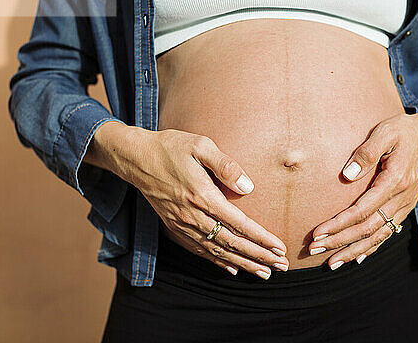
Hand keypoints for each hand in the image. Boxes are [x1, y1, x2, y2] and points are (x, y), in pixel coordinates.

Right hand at [86, 122, 288, 279]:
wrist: (136, 158)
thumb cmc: (171, 147)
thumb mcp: (200, 145)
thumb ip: (226, 165)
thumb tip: (248, 187)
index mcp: (202, 196)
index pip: (239, 224)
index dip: (261, 238)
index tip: (279, 247)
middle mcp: (193, 216)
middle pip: (232, 243)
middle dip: (259, 257)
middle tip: (281, 266)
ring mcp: (182, 224)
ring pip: (217, 251)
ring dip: (243, 264)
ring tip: (264, 273)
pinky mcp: (175, 226)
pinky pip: (199, 250)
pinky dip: (217, 261)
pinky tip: (232, 268)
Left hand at [307, 110, 417, 269]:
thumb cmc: (404, 130)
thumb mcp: (385, 132)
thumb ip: (366, 152)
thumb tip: (347, 174)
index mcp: (396, 180)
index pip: (362, 210)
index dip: (338, 224)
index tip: (317, 233)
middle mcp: (402, 198)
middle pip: (368, 229)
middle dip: (340, 242)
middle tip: (314, 250)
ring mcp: (406, 205)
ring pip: (379, 236)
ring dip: (354, 250)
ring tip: (332, 263)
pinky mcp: (406, 206)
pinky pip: (389, 232)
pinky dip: (373, 247)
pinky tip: (358, 257)